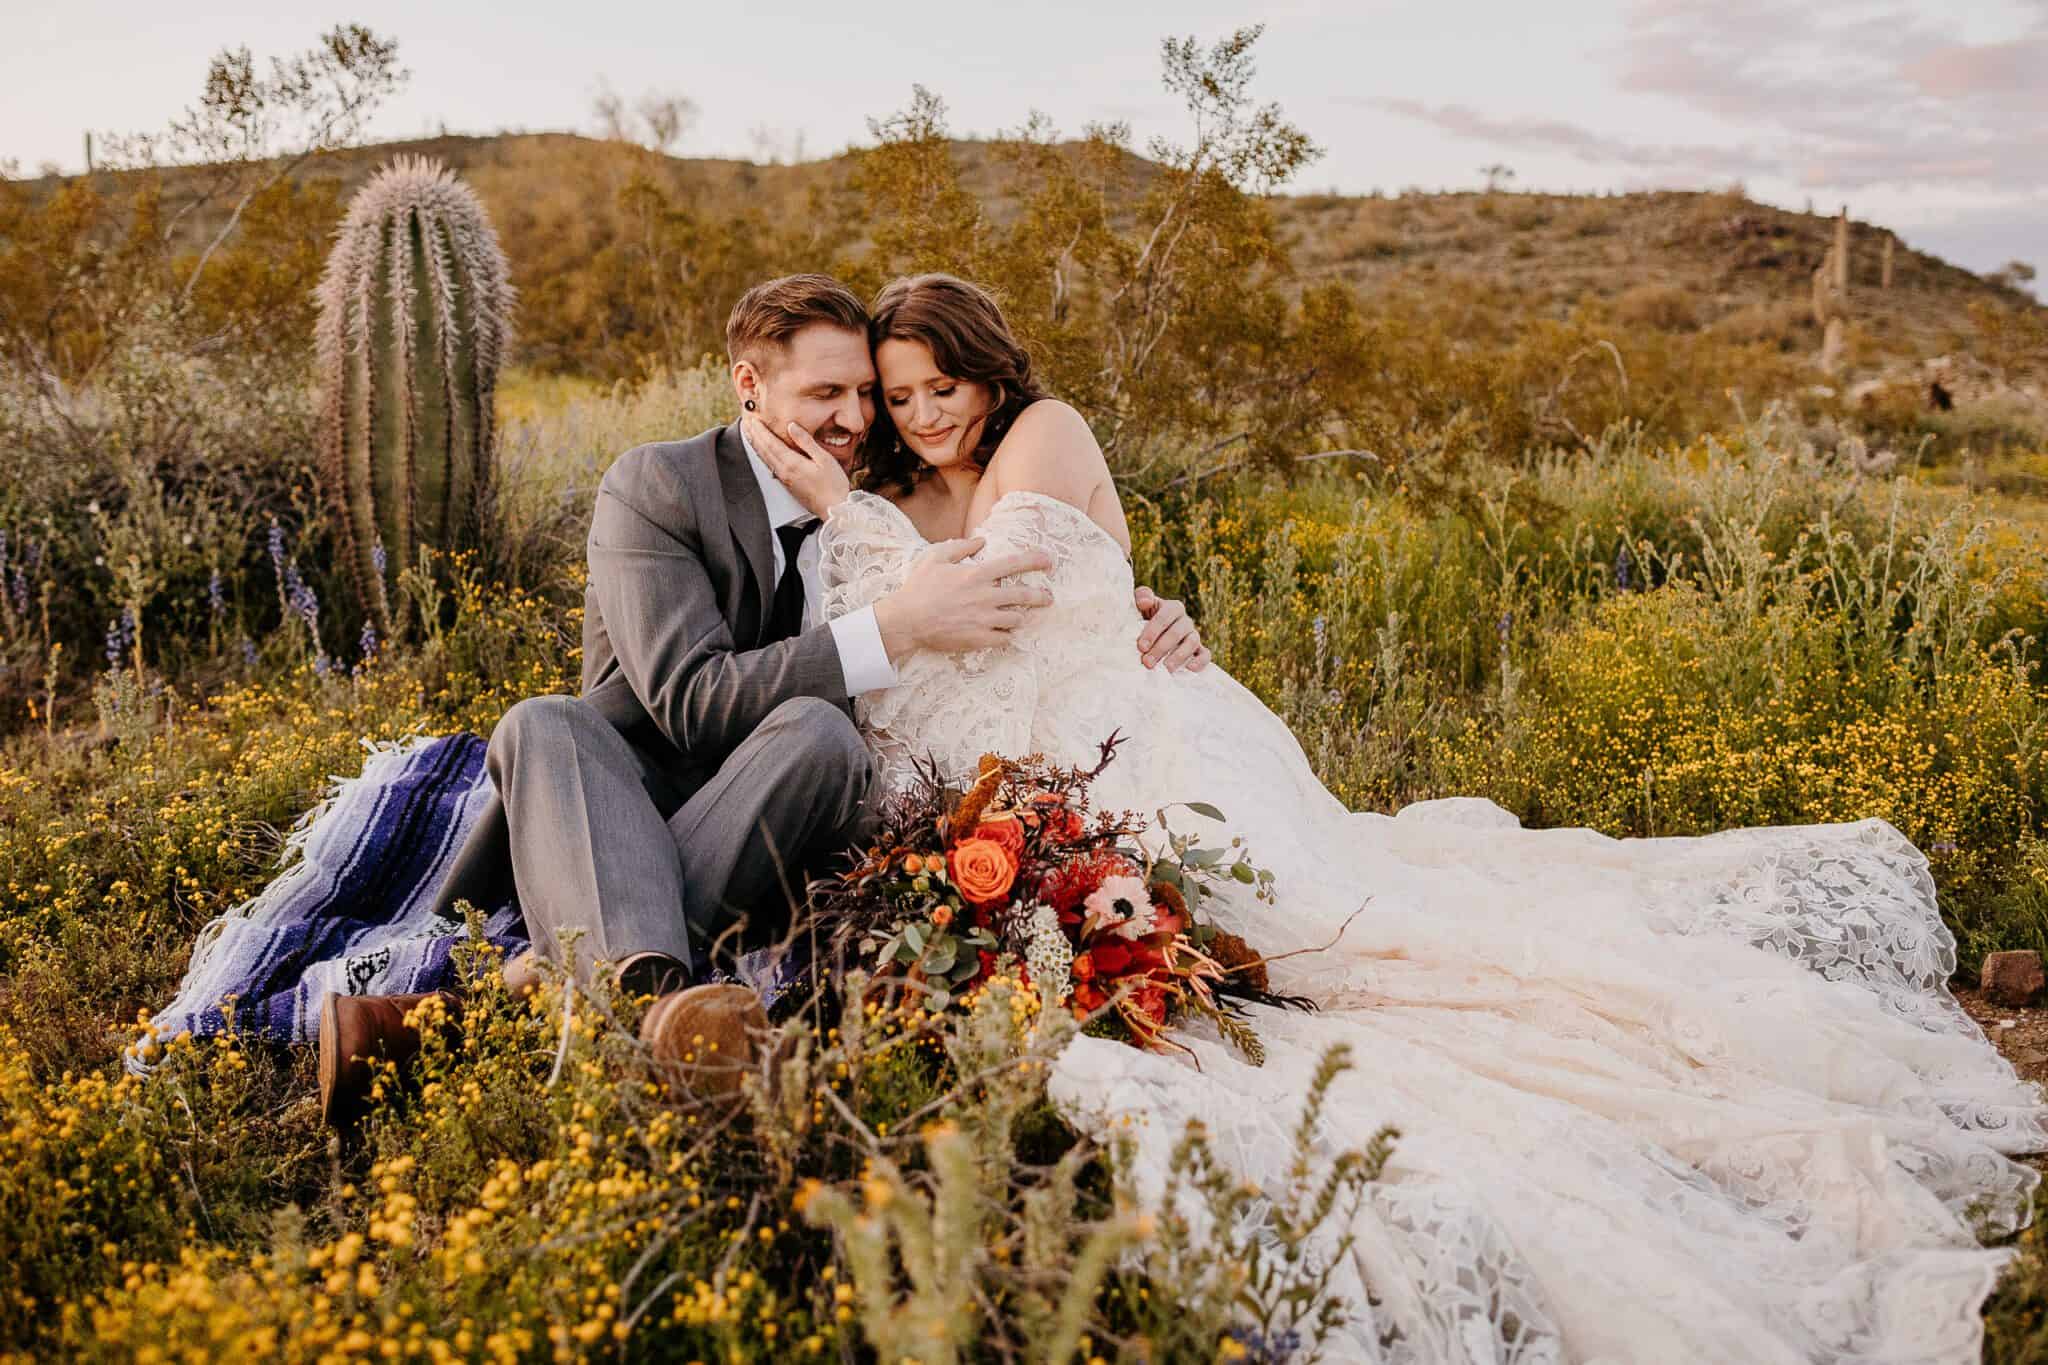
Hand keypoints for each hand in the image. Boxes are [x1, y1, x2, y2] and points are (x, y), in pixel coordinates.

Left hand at [747, 415, 852, 518]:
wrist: (834, 509)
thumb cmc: (834, 484)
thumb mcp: (824, 458)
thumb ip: (806, 442)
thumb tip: (792, 426)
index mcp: (792, 463)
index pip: (771, 442)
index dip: (760, 430)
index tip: (753, 419)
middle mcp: (784, 472)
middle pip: (764, 450)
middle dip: (754, 435)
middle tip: (746, 422)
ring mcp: (784, 479)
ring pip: (765, 459)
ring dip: (756, 445)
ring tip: (749, 434)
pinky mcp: (787, 485)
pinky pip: (770, 467)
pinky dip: (763, 456)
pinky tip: (763, 453)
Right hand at [875, 537, 1054, 657]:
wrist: (906, 621)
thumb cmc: (918, 588)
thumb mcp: (935, 558)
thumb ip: (960, 546)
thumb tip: (981, 540)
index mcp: (976, 575)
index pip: (1014, 564)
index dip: (1035, 561)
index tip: (1049, 561)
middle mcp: (985, 596)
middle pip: (1024, 595)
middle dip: (1041, 596)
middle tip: (1048, 597)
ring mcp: (984, 619)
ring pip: (1017, 619)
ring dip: (1020, 617)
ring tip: (1020, 617)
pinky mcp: (979, 639)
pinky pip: (1005, 638)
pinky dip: (1007, 635)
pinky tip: (1005, 633)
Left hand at [1134, 586, 1209, 671]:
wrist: (1154, 632)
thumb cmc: (1145, 617)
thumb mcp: (1141, 604)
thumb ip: (1141, 596)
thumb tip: (1145, 601)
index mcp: (1173, 607)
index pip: (1164, 617)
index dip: (1152, 632)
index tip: (1141, 647)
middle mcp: (1186, 620)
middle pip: (1176, 633)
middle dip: (1161, 648)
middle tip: (1147, 662)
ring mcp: (1194, 635)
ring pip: (1192, 643)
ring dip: (1178, 656)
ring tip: (1165, 669)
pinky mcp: (1199, 650)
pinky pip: (1205, 654)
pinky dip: (1200, 661)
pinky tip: (1189, 669)